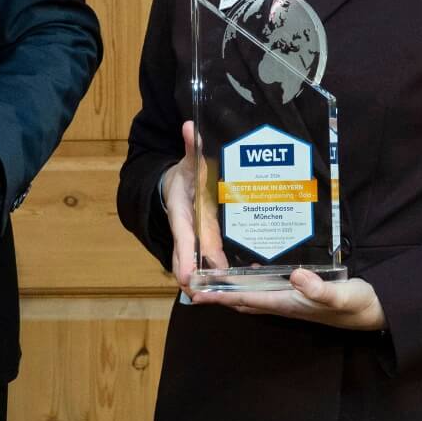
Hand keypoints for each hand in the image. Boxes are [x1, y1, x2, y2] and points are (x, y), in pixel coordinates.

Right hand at [161, 121, 225, 291]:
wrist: (176, 186)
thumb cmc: (185, 175)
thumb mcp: (188, 161)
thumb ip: (192, 146)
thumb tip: (190, 125)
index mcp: (183, 212)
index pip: (184, 235)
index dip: (185, 255)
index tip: (187, 276)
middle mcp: (190, 230)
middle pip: (192, 257)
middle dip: (199, 277)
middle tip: (209, 295)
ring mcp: (199, 239)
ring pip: (203, 263)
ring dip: (212, 279)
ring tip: (230, 294)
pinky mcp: (209, 243)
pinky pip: (216, 258)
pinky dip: (225, 270)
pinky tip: (245, 280)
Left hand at [194, 268, 386, 331]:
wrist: (373, 312)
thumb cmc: (357, 303)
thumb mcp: (341, 294)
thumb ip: (319, 288)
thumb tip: (296, 276)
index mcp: (288, 303)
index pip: (246, 300)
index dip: (221, 296)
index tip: (197, 293)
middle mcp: (284, 304)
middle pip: (242, 301)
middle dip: (217, 295)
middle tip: (193, 285)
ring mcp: (290, 301)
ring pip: (252, 297)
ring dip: (230, 291)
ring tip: (211, 279)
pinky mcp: (298, 295)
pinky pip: (267, 291)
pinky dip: (252, 284)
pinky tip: (249, 272)